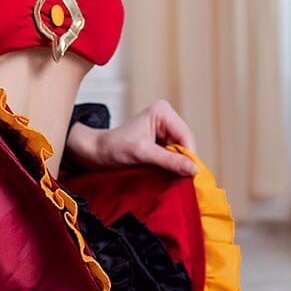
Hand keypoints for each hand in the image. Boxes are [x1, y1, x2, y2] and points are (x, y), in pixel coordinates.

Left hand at [66, 99, 198, 177]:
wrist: (97, 152)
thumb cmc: (114, 147)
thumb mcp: (143, 154)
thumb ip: (169, 161)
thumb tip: (193, 169)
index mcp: (163, 112)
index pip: (186, 136)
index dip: (189, 156)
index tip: (189, 175)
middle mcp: (166, 118)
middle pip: (186, 144)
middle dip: (183, 161)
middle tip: (179, 179)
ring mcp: (164, 130)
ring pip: (181, 152)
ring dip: (177, 165)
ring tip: (167, 175)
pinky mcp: (161, 142)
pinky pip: (174, 156)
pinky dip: (171, 166)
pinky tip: (164, 173)